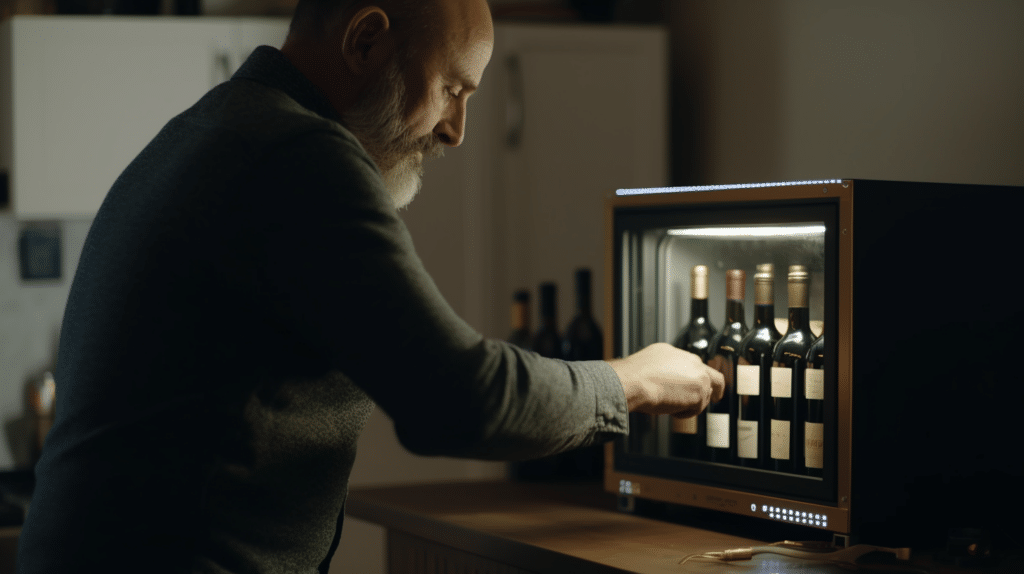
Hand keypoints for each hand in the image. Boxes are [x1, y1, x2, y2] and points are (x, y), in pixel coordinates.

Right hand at [606, 343, 724, 418]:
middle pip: (714, 378)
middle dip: (712, 390)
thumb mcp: (651, 362)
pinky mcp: (700, 393)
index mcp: (678, 353)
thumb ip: (666, 367)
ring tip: (672, 406)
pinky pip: (697, 408)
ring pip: (704, 395)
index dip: (696, 378)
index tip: (694, 386)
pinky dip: (685, 413)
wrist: (633, 382)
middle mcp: (692, 362)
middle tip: (713, 398)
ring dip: (691, 404)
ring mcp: (699, 377)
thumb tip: (667, 379)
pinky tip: (671, 410)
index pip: (696, 366)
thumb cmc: (635, 375)